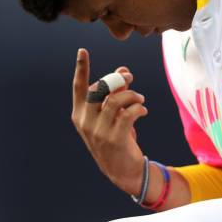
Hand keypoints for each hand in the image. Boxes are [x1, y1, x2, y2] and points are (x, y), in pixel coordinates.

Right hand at [71, 48, 148, 195]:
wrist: (122, 170)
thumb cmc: (116, 136)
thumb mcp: (112, 115)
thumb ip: (115, 93)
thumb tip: (124, 71)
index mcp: (79, 114)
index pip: (78, 87)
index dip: (81, 68)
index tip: (82, 51)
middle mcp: (85, 122)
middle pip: (100, 89)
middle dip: (117, 80)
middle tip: (130, 79)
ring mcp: (98, 131)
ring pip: (116, 100)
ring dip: (132, 95)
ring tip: (140, 99)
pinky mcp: (114, 139)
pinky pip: (129, 114)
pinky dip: (139, 108)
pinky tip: (143, 111)